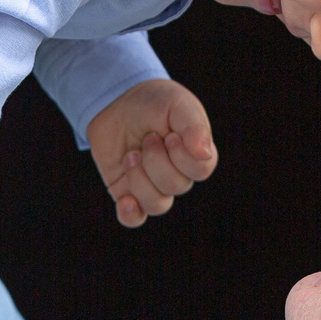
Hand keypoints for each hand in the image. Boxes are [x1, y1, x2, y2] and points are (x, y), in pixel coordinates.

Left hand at [87, 79, 217, 225]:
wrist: (116, 101)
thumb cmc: (153, 102)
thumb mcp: (177, 104)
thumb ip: (194, 126)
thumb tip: (204, 153)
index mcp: (196, 155)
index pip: (201, 170)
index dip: (182, 155)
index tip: (168, 133)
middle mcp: (178, 175)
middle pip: (176, 186)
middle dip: (156, 159)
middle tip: (146, 137)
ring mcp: (153, 186)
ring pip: (158, 204)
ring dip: (140, 178)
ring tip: (130, 154)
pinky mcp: (128, 192)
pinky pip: (134, 219)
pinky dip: (131, 215)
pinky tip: (125, 200)